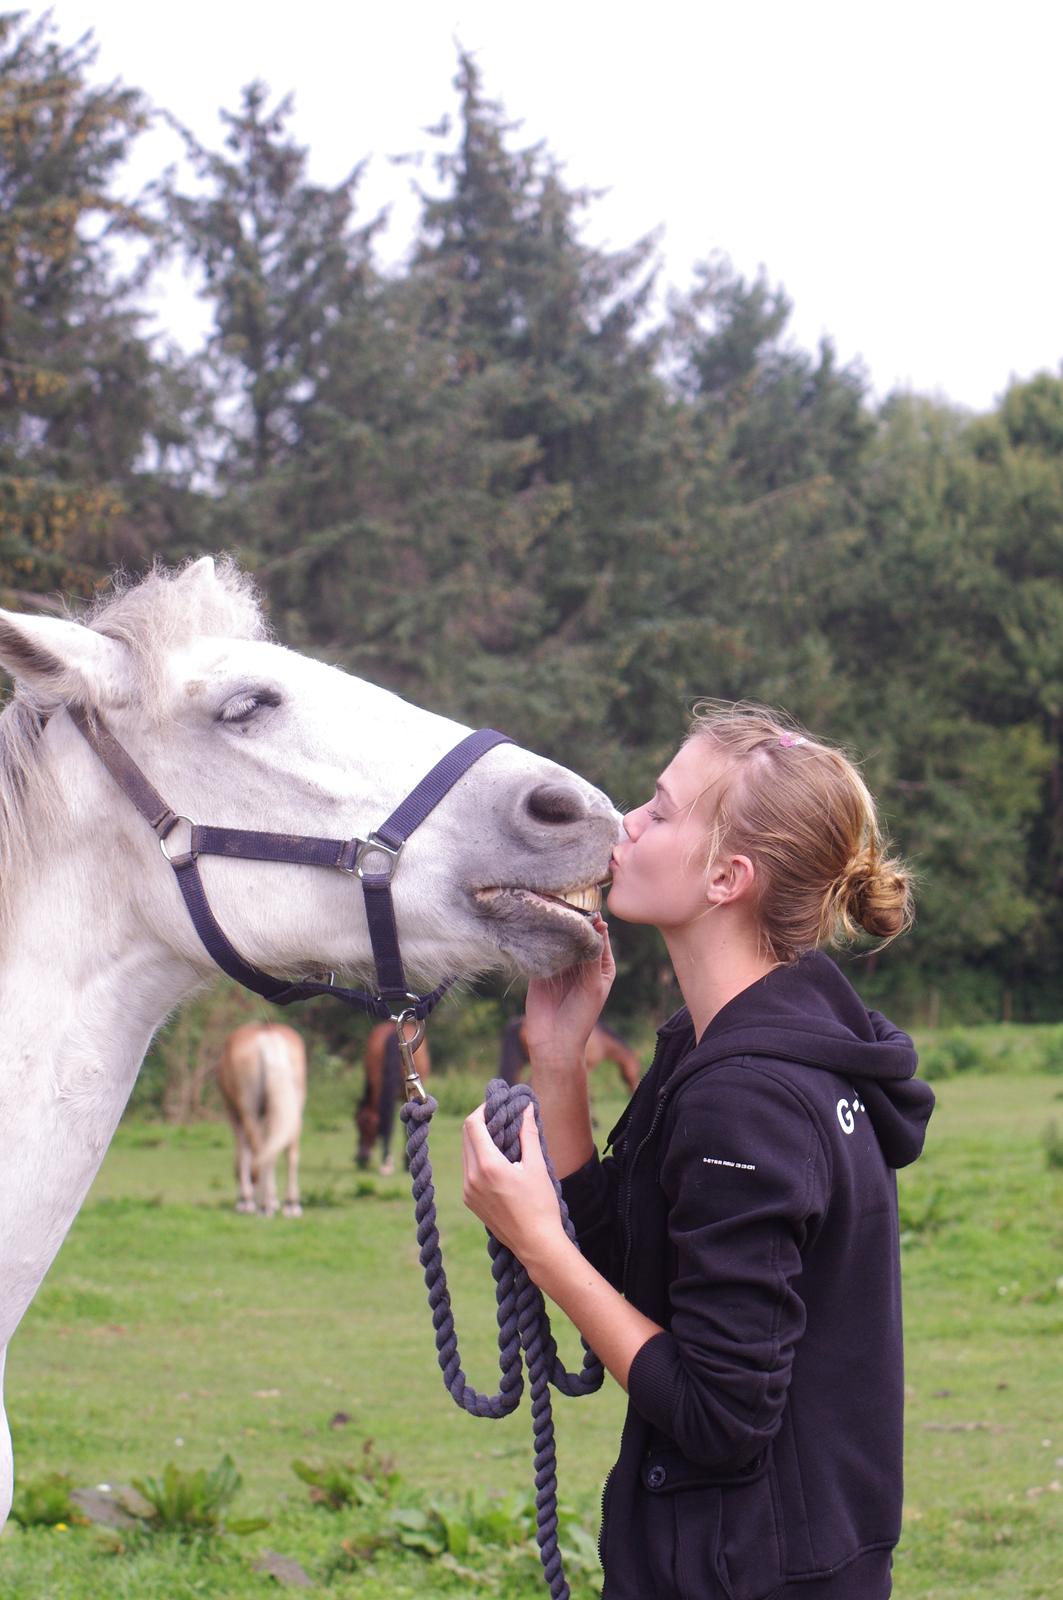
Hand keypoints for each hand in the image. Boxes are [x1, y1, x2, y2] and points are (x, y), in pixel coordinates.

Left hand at [462, 1104, 569, 1269]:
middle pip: (467, 1136)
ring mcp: (468, 1191)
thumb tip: (525, 1108)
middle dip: (481, 1121)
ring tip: (501, 1135)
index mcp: (487, 1166)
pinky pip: (468, 1169)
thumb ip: (528, 1133)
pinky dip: (478, 1157)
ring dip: (479, 1139)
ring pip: (466, 1152)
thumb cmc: (540, 1205)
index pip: (473, 1125)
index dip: (483, 1109)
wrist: (535, 1244)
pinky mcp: (469, 1200)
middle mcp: (471, 1177)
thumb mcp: (537, 1166)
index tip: (498, 1104)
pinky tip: (497, 1158)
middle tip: (500, 1116)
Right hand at [524, 914, 615, 1068]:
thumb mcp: (593, 985)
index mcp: (601, 964)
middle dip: (573, 919)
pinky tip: (537, 923)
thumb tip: (598, 923)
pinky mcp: (542, 968)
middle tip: (565, 897)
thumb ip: (593, 955)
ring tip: (550, 905)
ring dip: (556, 926)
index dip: (594, 918)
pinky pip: (542, 947)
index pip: (599, 934)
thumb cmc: (580, 1017)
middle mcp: (582, 961)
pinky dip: (541, 937)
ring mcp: (561, 964)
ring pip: (560, 938)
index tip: (586, 900)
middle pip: (579, 933)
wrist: (554, 1042)